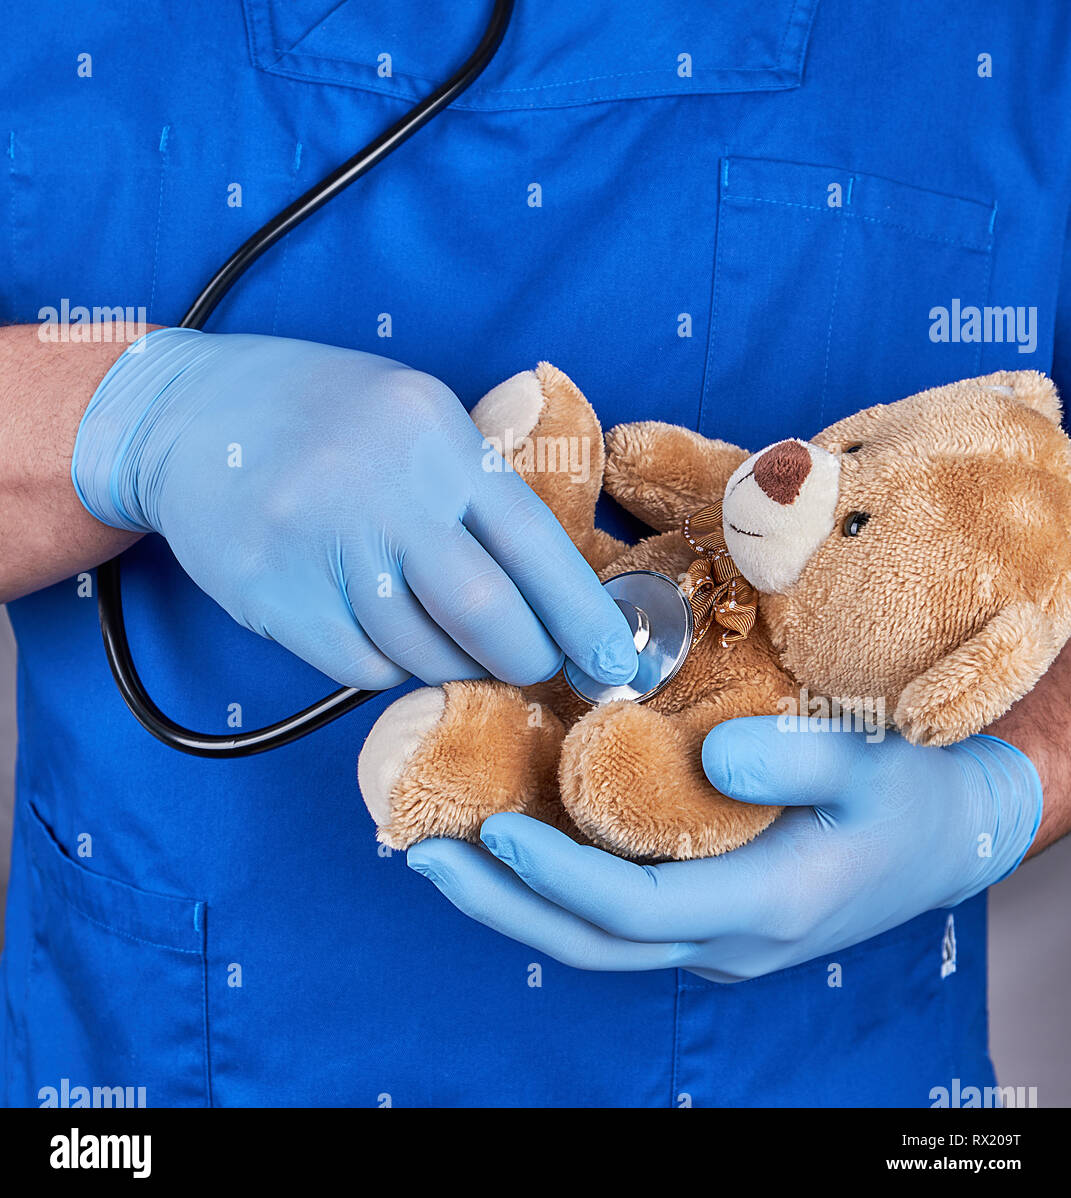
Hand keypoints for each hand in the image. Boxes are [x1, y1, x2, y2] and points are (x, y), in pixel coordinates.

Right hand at [71, 329, 638, 691]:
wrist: (185, 415)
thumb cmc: (318, 414)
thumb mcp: (412, 413)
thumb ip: (475, 486)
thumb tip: (554, 591)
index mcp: (434, 435)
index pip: (532, 542)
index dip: (582, 614)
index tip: (617, 661)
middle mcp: (383, 489)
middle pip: (487, 615)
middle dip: (527, 657)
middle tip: (537, 665)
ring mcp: (322, 545)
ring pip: (423, 651)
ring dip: (452, 661)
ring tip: (445, 635)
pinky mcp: (273, 597)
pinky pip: (362, 667)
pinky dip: (388, 664)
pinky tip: (376, 625)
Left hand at [407, 716, 1041, 980]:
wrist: (947, 838)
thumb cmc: (909, 795)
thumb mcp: (868, 764)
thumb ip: (794, 760)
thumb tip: (710, 756)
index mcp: (764, 905)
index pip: (636, 909)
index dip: (558, 878)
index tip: (491, 832)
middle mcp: (729, 938)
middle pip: (593, 944)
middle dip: (500, 907)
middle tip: (418, 855)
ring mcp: (717, 937)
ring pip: (598, 941)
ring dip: (515, 904)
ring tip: (442, 854)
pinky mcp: (710, 916)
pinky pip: (620, 917)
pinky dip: (556, 889)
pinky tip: (516, 845)